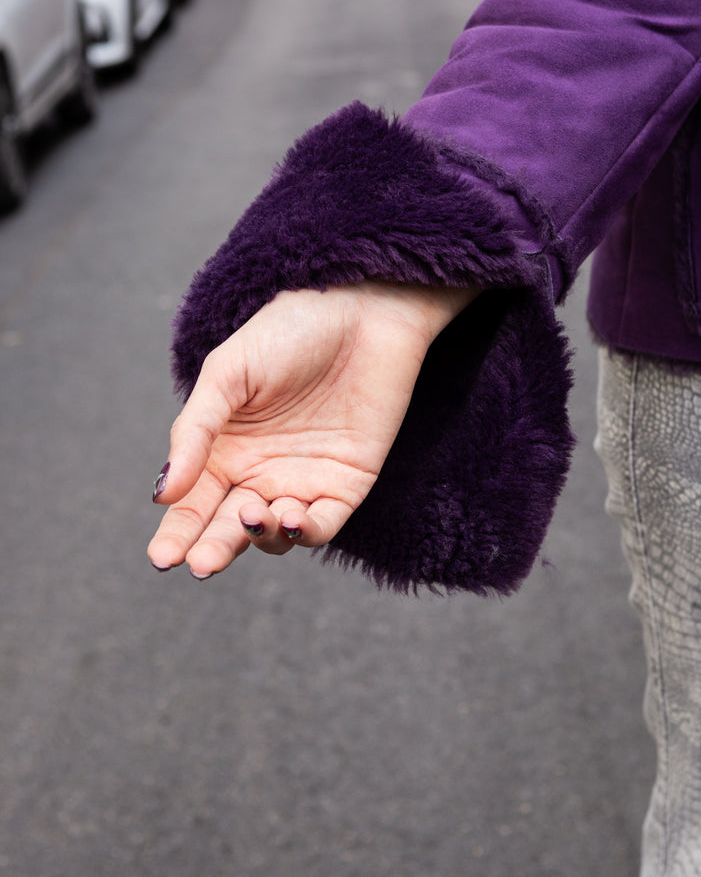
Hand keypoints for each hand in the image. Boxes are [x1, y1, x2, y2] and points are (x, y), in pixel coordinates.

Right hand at [147, 281, 477, 577]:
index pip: (193, 504)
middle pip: (230, 527)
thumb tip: (162, 493)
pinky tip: (290, 517)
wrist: (361, 310)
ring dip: (261, 535)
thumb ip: (195, 432)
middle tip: (202, 565)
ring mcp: (302, 481)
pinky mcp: (346, 484)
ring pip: (274, 533)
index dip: (176, 534)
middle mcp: (259, 472)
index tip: (162, 559)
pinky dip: (305, 531)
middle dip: (214, 549)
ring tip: (255, 514)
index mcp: (223, 449)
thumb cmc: (288, 333)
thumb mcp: (228, 374)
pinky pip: (322, 524)